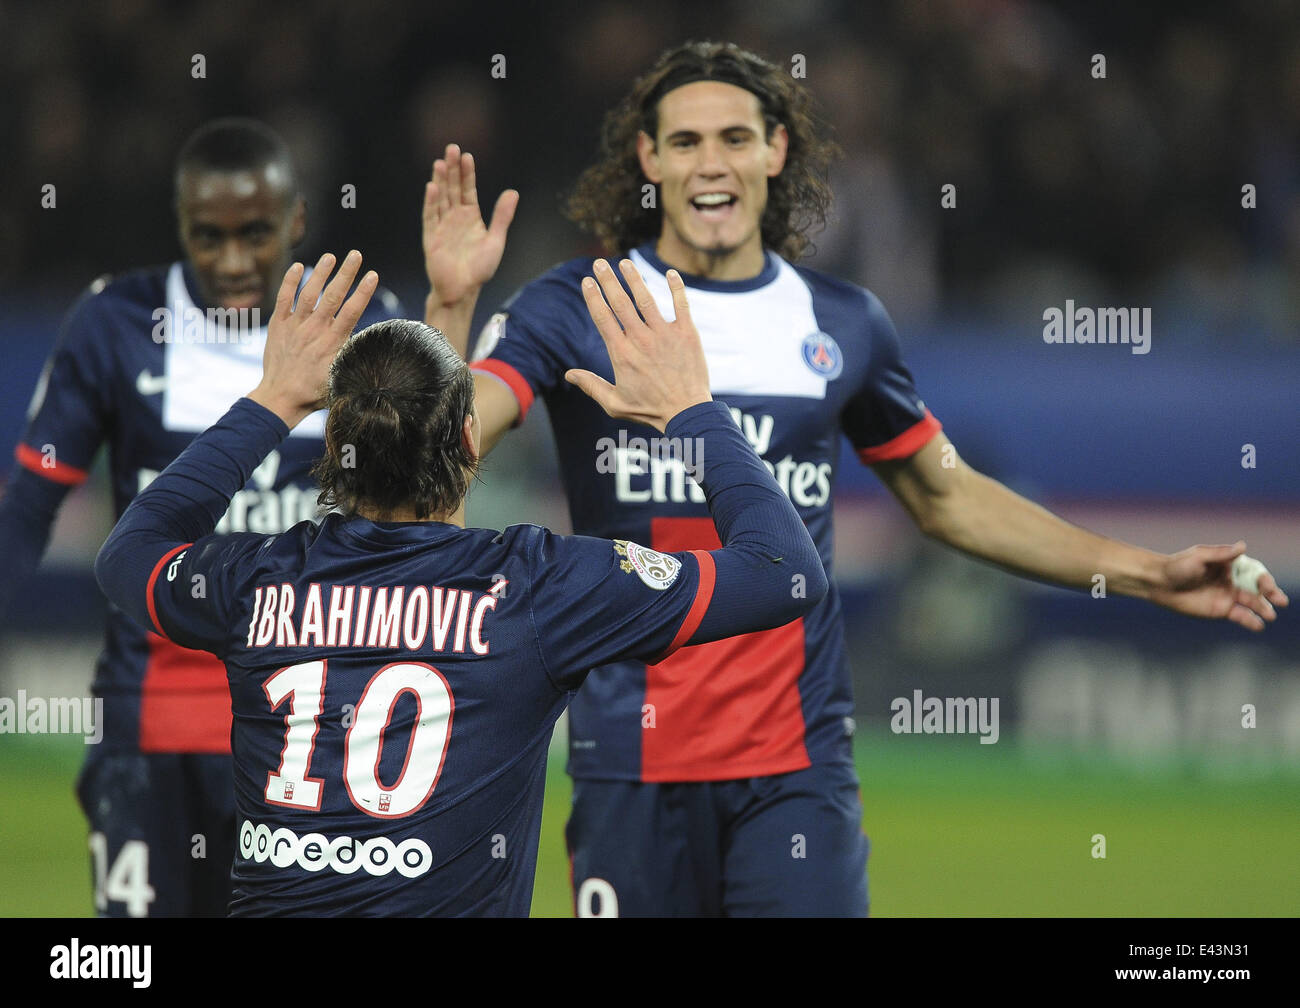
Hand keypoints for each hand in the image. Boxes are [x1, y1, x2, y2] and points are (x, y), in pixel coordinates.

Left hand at [249, 251, 377, 427]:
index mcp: (333, 342)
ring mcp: (295, 326)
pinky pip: (284, 298)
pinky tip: (298, 267)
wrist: (281, 398)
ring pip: (309, 293)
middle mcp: (315, 330)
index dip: (363, 292)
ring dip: (320, 273)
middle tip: (356, 254)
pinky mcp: (278, 326)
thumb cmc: (314, 393)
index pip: (352, 311)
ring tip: (331, 256)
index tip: (373, 275)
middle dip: (346, 273)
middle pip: (333, 295)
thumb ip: (353, 358)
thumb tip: (371, 347)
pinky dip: (290, 282)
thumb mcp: (341, 378)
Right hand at [422, 143, 517, 306]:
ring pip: (441, 198)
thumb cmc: (479, 269)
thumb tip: (513, 192)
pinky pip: (431, 216)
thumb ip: (502, 216)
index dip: (467, 174)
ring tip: (440, 162)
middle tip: (452, 148)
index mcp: (471, 217)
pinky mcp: (432, 237)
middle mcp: (455, 218)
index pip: (468, 190)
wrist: (463, 290)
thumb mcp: (495, 240)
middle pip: (452, 188)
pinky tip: (433, 187)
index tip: (467, 156)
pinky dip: (431, 202)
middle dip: (452, 169)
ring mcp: (442, 226)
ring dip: (440, 181)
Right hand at [565, 258, 710, 432]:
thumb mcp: (614, 404)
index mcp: (622, 354)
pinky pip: (681, 304)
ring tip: (625, 263)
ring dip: (634, 279)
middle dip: (608, 280)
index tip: (587, 281)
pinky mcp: (687, 334)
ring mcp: (665, 334)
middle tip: (599, 264)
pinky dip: (676, 287)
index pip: (603, 318)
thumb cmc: (650, 411)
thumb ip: (591, 386)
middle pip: (620, 303)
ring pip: (646, 299)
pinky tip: (671, 273)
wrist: (686, 413)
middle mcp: (641, 339)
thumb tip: (569, 374)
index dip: (594, 297)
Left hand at [1149, 541, 1288, 630]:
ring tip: (1270, 615)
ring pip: (1251, 602)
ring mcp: (1228, 596)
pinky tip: (1259, 625)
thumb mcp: (1199, 557)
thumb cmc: (1178, 566)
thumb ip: (1221, 554)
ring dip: (1263, 608)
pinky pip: (1240, 616)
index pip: (1253, 571)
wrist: (1159, 584)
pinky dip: (1250, 621)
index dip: (1263, 578)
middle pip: (1257, 587)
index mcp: (1230, 565)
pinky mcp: (1221, 610)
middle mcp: (1232, 580)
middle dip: (1271, 593)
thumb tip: (1243, 546)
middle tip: (1281, 600)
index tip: (1265, 585)